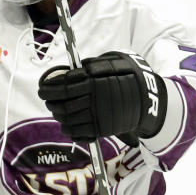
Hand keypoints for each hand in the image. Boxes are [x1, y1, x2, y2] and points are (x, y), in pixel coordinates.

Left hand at [38, 51, 166, 142]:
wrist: (152, 100)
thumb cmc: (132, 77)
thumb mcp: (116, 61)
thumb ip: (93, 64)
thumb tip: (72, 70)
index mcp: (95, 80)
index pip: (63, 85)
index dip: (49, 87)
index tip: (43, 87)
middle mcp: (95, 99)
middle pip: (62, 103)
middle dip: (50, 101)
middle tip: (46, 98)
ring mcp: (98, 115)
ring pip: (67, 118)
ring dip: (57, 115)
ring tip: (56, 110)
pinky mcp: (102, 129)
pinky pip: (78, 132)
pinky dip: (68, 130)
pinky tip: (66, 125)